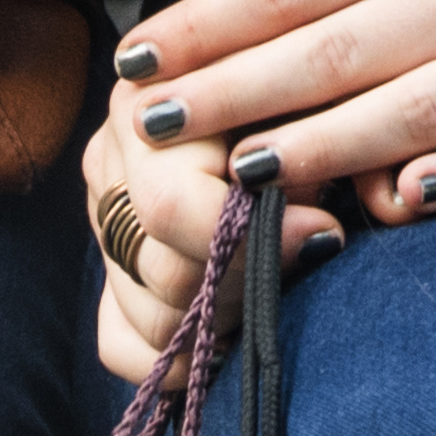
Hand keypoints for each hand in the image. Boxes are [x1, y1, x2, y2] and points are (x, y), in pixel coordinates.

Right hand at [75, 89, 334, 382]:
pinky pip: (122, 345)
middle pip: (159, 270)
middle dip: (245, 279)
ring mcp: (105, 219)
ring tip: (281, 278)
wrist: (314, 77)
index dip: (249, 236)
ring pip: (146, 314)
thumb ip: (318, 145)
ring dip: (225, 316)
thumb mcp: (330, 93)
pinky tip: (236, 333)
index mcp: (148, 99)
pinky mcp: (110, 271)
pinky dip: (181, 358)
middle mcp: (112, 157)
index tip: (324, 232)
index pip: (168, 205)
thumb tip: (319, 234)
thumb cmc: (329, 83)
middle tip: (307, 254)